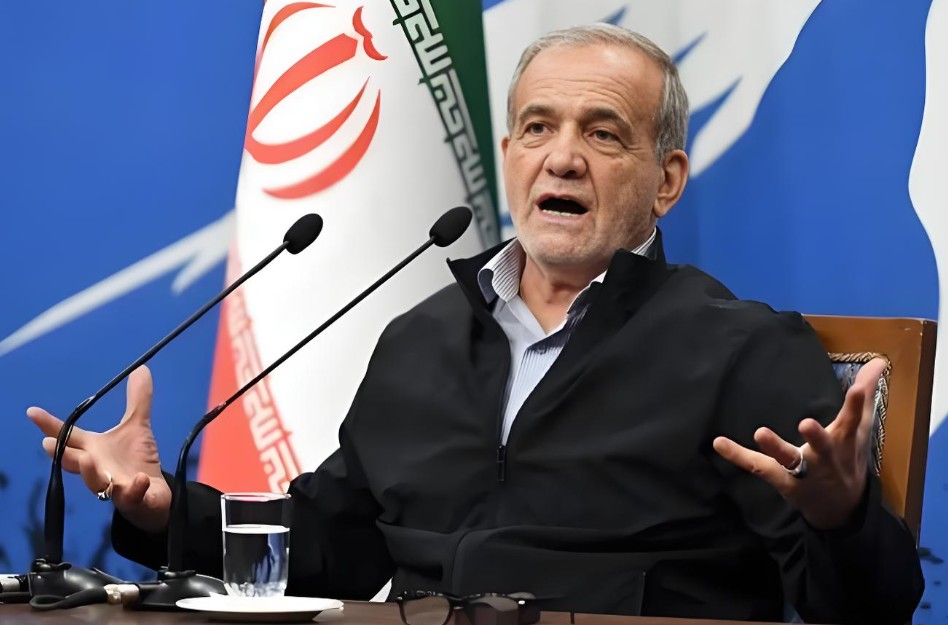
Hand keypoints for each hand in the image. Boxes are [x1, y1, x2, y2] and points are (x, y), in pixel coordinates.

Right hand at [27, 366, 170, 532]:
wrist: (154, 496)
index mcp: (94, 450)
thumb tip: (141, 368)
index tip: (32, 411)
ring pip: (96, 483)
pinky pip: (132, 496)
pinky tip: (140, 479)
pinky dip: (135, 489)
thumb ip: (138, 400)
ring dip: (90, 473)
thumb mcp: (138, 427)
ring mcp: (114, 487)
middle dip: (63, 454)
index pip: (68, 436)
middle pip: (74, 462)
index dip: (49, 425)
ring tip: (87, 460)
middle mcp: (98, 469)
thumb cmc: (137, 461)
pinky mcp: (135, 500)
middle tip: (47, 444)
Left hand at [712, 357, 885, 529]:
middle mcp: (826, 458)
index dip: (856, 406)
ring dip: (777, 448)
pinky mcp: (782, 480)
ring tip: (760, 432)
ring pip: (790, 460)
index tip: (857, 389)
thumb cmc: (849, 459)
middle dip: (817, 437)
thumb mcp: (860, 430)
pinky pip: (758, 467)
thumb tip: (878, 361)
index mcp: (845, 442)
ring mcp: (803, 472)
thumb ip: (865, 395)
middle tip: (806, 423)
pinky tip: (718, 443)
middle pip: (824, 447)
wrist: (842, 508)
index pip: (854, 421)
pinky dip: (738, 455)